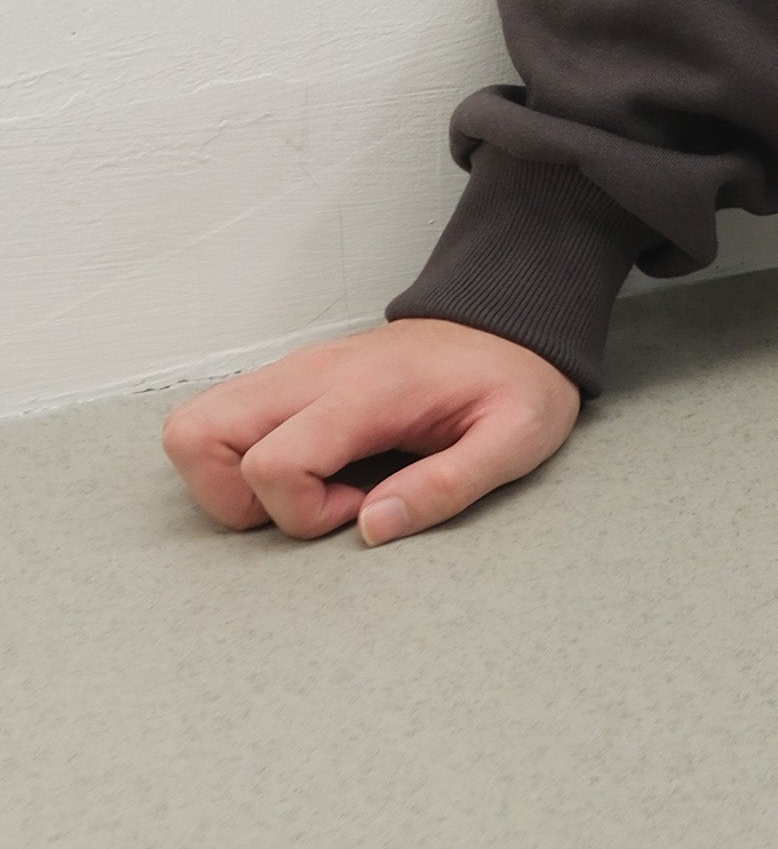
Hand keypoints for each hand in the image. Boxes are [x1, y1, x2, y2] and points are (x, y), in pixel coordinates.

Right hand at [161, 319, 579, 544]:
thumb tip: (374, 527)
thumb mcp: (514, 438)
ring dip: (227, 481)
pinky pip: (221, 423)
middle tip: (311, 503)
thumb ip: (448, 486)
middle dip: (233, 500)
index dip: (304, 512)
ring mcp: (292, 373)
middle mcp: (311, 374)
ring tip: (308, 488)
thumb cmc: (512, 380)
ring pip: (193, 429)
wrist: (509, 321)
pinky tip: (310, 467)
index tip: (362, 505)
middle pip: (195, 436)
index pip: (272, 462)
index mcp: (365, 390)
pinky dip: (240, 461)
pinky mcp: (287, 382)